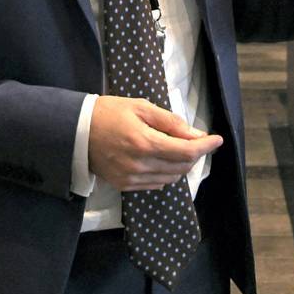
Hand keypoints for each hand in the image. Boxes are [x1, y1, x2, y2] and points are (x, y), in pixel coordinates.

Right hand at [88, 96, 223, 191]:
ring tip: (179, 149)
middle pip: (181, 166)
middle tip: (197, 140)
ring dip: (181, 165)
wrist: (75, 131)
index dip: (206, 146)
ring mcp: (131, 178)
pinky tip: (163, 160)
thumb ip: (170, 122)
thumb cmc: (109, 113)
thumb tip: (196, 134)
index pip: (186, 151)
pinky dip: (166, 173)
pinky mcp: (124, 186)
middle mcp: (140, 165)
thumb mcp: (141, 108)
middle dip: (195, 154)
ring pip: (171, 178)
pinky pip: (156, 184)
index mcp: (145, 143)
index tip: (217, 140)